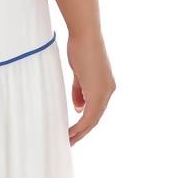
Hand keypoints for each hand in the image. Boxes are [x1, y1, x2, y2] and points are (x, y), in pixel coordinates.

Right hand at [66, 30, 114, 144]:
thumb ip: (80, 92)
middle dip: (82, 132)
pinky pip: (89, 115)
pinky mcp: (99, 91)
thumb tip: (78, 108)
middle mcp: (108, 91)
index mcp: (105, 86)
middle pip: (95, 118)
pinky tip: (71, 131)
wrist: (85, 35)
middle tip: (70, 142)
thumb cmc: (81, 49)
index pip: (96, 111)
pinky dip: (80, 124)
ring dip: (80, 131)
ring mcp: (105, 91)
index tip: (73, 131)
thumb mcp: (80, 74)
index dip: (85, 123)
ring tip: (68, 140)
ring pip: (93, 119)